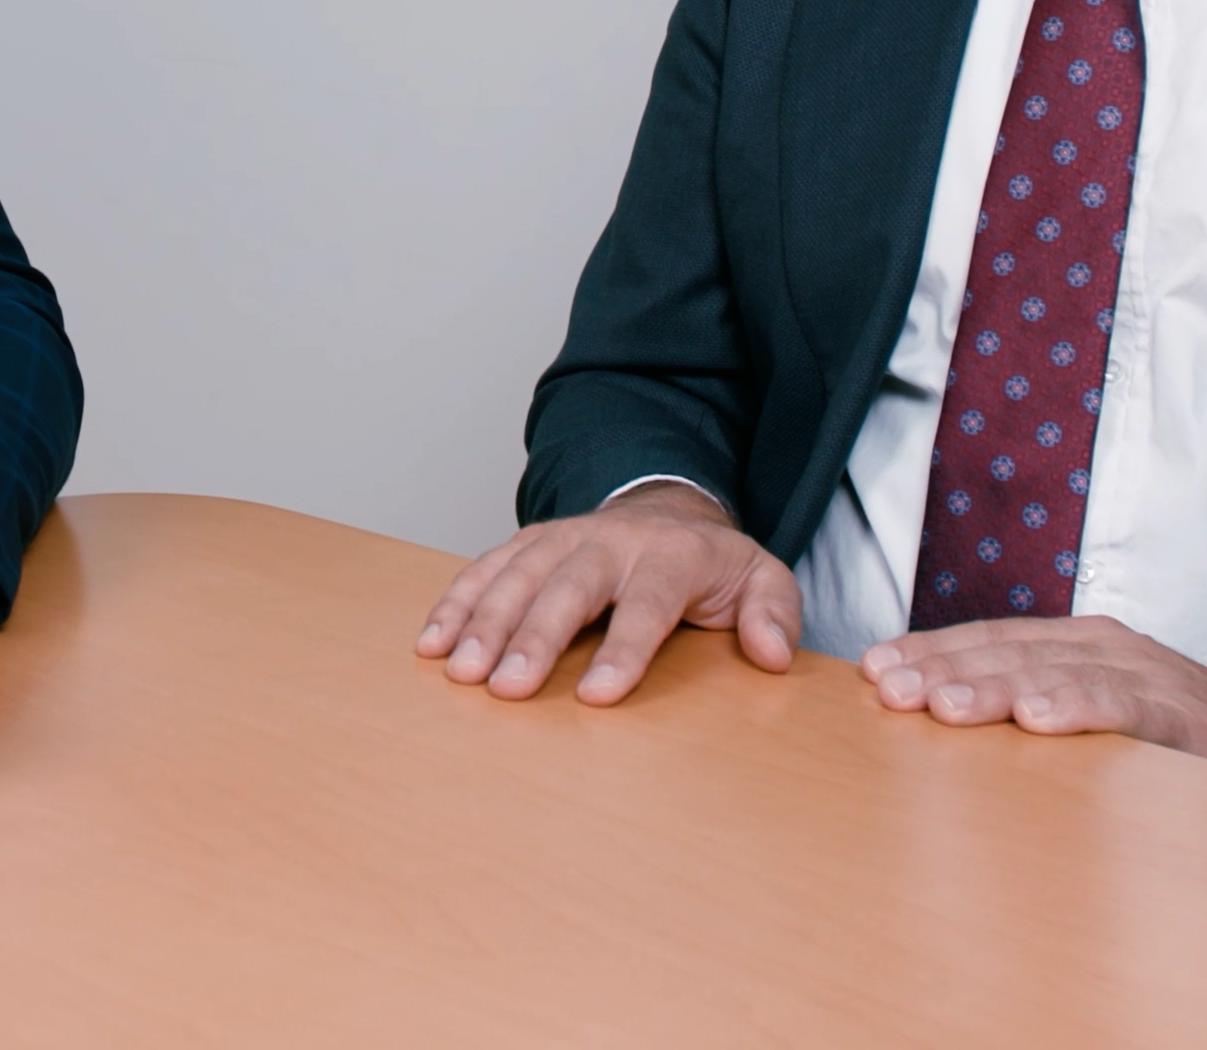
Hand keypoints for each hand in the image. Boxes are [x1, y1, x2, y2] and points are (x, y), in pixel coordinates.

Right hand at [417, 482, 798, 704]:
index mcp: (672, 556)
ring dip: (483, 623)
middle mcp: (610, 541)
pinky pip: (485, 568)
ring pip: (517, 575)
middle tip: (506, 689)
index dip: (623, 650)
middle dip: (534, 637)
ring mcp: (563, 537)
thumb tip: (774, 654)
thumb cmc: (711, 566)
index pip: (646, 604)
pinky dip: (455, 603)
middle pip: (568, 587)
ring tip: (459, 672)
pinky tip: (431, 643)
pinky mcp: (528, 543)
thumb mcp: (761, 580)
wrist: (666, 511)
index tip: (597, 696)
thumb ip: (775, 613)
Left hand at [857, 617, 1206, 791]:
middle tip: (891, 690)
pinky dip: (1082, 708)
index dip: (932, 652)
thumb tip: (936, 719)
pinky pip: (1128, 708)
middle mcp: (1103, 647)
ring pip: (1058, 674)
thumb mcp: (1093, 709)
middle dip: (944, 671)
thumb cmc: (1169, 737)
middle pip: (1010, 654)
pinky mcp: (1186, 716)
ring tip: (944, 705)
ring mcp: (1145, 676)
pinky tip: (1041, 717)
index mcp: (1075, 643)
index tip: (875, 671)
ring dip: (996, 689)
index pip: (990, 640)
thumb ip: (1029, 706)